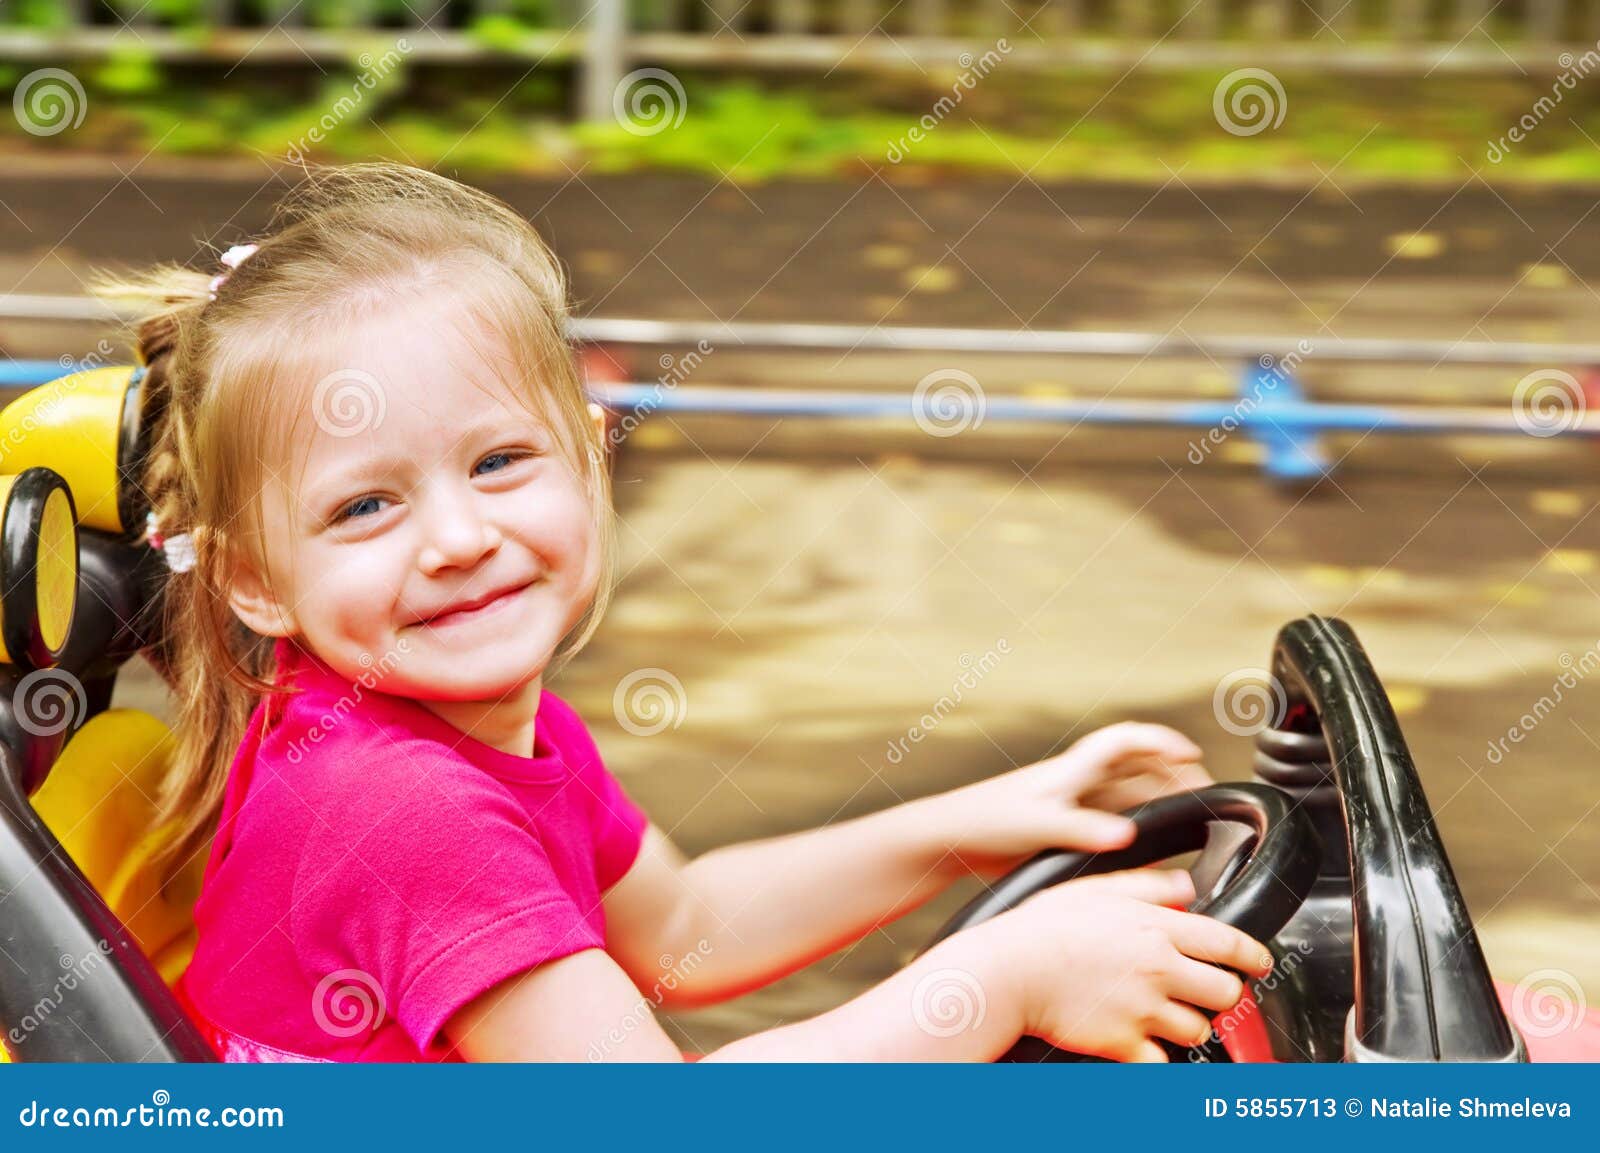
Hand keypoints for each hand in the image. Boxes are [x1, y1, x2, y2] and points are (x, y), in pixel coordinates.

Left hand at [919, 722, 1210, 877]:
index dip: (1160, 741)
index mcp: (1072, 769)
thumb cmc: (985, 821)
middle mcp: (1078, 780)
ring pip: (1129, 791)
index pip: (1124, 741)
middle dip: (1172, 772)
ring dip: (1159, 796)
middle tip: (1204, 790)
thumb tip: (1126, 833)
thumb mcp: (1036, 824)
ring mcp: (1075, 802)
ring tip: (1189, 811)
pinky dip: (1138, 822)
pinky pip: (1115, 817)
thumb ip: (1082, 829)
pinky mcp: (1069, 825)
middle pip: (1136, 766)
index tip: (1190, 753)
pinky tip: (1151, 838)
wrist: (953, 838)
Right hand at [985, 869, 1271, 1061]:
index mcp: (1155, 929)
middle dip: (1222, 993)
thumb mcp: (1095, 890)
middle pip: (1226, 992)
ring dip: (1188, 1024)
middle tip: (1206, 991)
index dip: (1253, 955)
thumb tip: (1184, 884)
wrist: (1007, 971)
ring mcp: (1143, 1010)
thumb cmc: (1041, 929)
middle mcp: (1158, 969)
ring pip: (1199, 1029)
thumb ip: (1146, 886)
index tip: (1258, 962)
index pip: (1228, 943)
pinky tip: (1144, 1044)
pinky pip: (1162, 1062)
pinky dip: (1158, 1057)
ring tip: (1167, 1015)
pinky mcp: (1124, 1044)